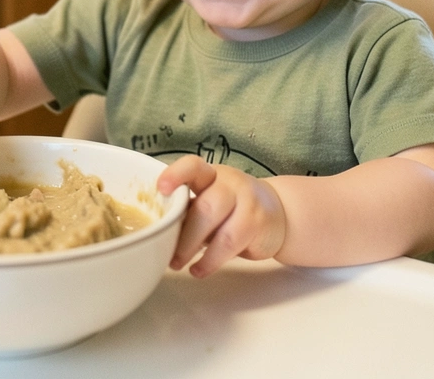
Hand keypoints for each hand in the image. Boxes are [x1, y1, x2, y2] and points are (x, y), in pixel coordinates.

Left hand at [157, 156, 286, 276]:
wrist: (279, 214)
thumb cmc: (233, 210)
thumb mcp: (209, 203)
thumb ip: (186, 212)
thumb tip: (154, 232)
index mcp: (209, 175)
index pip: (193, 166)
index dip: (176, 174)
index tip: (161, 188)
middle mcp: (228, 182)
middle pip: (203, 204)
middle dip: (182, 234)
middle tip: (167, 255)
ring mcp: (246, 200)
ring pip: (216, 223)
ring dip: (192, 247)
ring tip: (177, 265)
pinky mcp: (257, 221)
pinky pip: (230, 242)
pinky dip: (211, 260)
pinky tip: (199, 269)